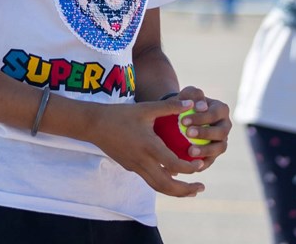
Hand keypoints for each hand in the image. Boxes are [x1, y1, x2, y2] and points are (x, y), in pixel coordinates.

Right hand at [87, 97, 204, 197]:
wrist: (94, 125)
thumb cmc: (120, 114)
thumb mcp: (146, 108)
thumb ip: (168, 106)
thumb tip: (190, 102)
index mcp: (149, 147)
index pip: (174, 165)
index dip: (190, 167)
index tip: (201, 164)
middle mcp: (142, 161)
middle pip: (167, 185)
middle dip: (186, 189)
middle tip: (202, 187)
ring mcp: (135, 167)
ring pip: (158, 186)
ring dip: (176, 191)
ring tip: (191, 190)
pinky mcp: (130, 167)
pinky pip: (149, 179)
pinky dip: (163, 182)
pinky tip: (172, 176)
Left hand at [176, 85, 231, 165]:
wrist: (181, 117)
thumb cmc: (185, 103)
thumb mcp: (188, 93)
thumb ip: (194, 94)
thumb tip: (202, 107)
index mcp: (222, 110)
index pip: (214, 114)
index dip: (201, 118)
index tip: (183, 121)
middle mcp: (225, 126)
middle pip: (220, 132)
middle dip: (205, 133)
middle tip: (188, 133)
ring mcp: (222, 141)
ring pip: (219, 148)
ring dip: (206, 151)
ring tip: (190, 151)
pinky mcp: (215, 154)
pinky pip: (211, 161)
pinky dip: (202, 164)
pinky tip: (189, 164)